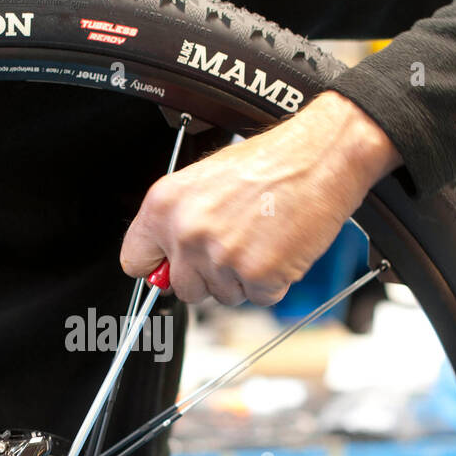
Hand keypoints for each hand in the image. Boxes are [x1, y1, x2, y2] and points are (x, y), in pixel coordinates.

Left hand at [120, 91, 401, 304]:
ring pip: (222, 295)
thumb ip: (178, 220)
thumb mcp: (205, 181)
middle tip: (236, 246)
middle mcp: (187, 233)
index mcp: (164, 205)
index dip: (158, 267)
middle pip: (183, 288)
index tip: (168, 269)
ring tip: (262, 239)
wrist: (320, 157)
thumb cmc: (271, 162)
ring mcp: (221, 257)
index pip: (135, 261)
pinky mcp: (256, 275)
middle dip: (209, 277)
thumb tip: (165, 260)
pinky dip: (273, 282)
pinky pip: (257, 298)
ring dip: (243, 278)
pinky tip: (280, 249)